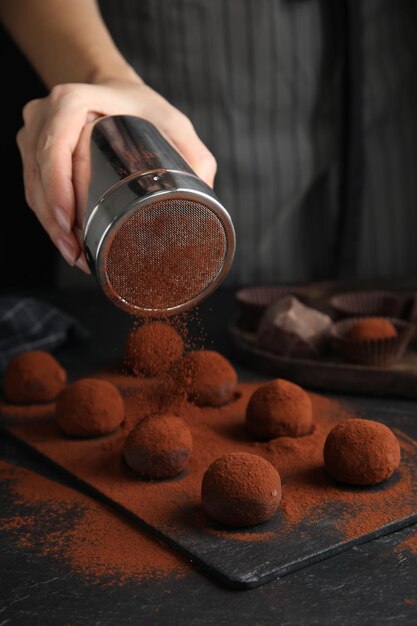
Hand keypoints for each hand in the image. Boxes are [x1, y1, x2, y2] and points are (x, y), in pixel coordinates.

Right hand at [16, 78, 216, 271]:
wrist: (115, 89)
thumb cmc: (143, 106)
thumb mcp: (175, 124)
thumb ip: (195, 157)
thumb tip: (208, 200)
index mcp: (74, 101)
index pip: (56, 147)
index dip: (58, 187)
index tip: (70, 222)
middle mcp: (45, 113)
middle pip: (40, 174)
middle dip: (56, 221)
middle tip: (79, 253)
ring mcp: (34, 131)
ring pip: (33, 187)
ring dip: (50, 226)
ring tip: (76, 255)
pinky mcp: (31, 148)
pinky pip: (33, 187)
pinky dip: (47, 216)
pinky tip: (66, 239)